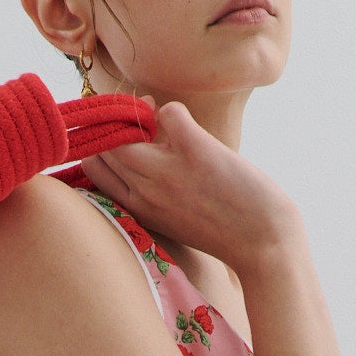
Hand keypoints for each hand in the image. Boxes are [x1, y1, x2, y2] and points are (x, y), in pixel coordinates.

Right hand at [79, 100, 298, 274]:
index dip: (102, 145)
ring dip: (140, 113)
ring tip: (160, 120)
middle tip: (143, 122)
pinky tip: (188, 126)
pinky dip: (174, 111)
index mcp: (137, 209)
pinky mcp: (196, 152)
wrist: (263, 244)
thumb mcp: (173, 220)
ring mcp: (167, 172)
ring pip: (125, 127)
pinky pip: (168, 113)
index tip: (123, 139)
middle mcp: (145, 191)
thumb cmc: (224, 232)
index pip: (92, 167)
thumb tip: (147, 150)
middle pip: (103, 143)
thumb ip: (152, 194)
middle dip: (117, 123)